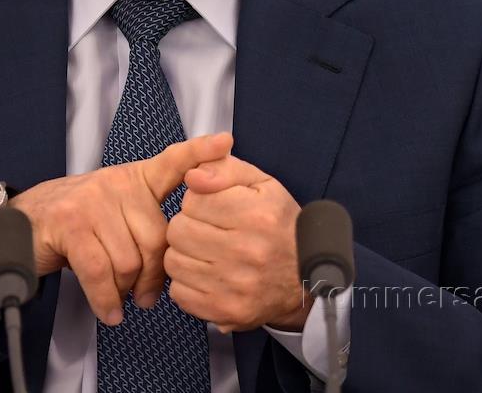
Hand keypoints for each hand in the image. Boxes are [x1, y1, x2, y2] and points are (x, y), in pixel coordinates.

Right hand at [9, 132, 233, 325]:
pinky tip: (109, 311)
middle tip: (146, 295)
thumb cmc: (76, 228)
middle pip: (156, 238)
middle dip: (153, 276)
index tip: (225, 142)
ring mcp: (91, 201)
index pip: (172, 162)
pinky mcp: (70, 224)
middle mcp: (115, 183)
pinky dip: (106, 299)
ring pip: (129, 260)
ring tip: (118, 297)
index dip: (199, 153)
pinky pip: (101, 272)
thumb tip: (176, 266)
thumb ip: (145, 227)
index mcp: (133, 179)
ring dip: (124, 289)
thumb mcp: (115, 215)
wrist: (19, 229)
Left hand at [165, 154, 310, 332]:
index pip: (193, 200)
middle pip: (178, 231)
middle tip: (206, 231)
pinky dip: (187, 283)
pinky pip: (179, 293)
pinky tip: (206, 275)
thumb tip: (192, 176)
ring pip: (174, 262)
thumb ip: (225, 169)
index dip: (198, 201)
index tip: (211, 208)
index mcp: (255, 215)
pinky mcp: (225, 311)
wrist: (306, 277)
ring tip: (205, 252)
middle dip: (187, 226)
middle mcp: (246, 252)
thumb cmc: (280, 225)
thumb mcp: (262, 185)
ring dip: (184, 254)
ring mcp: (235, 286)